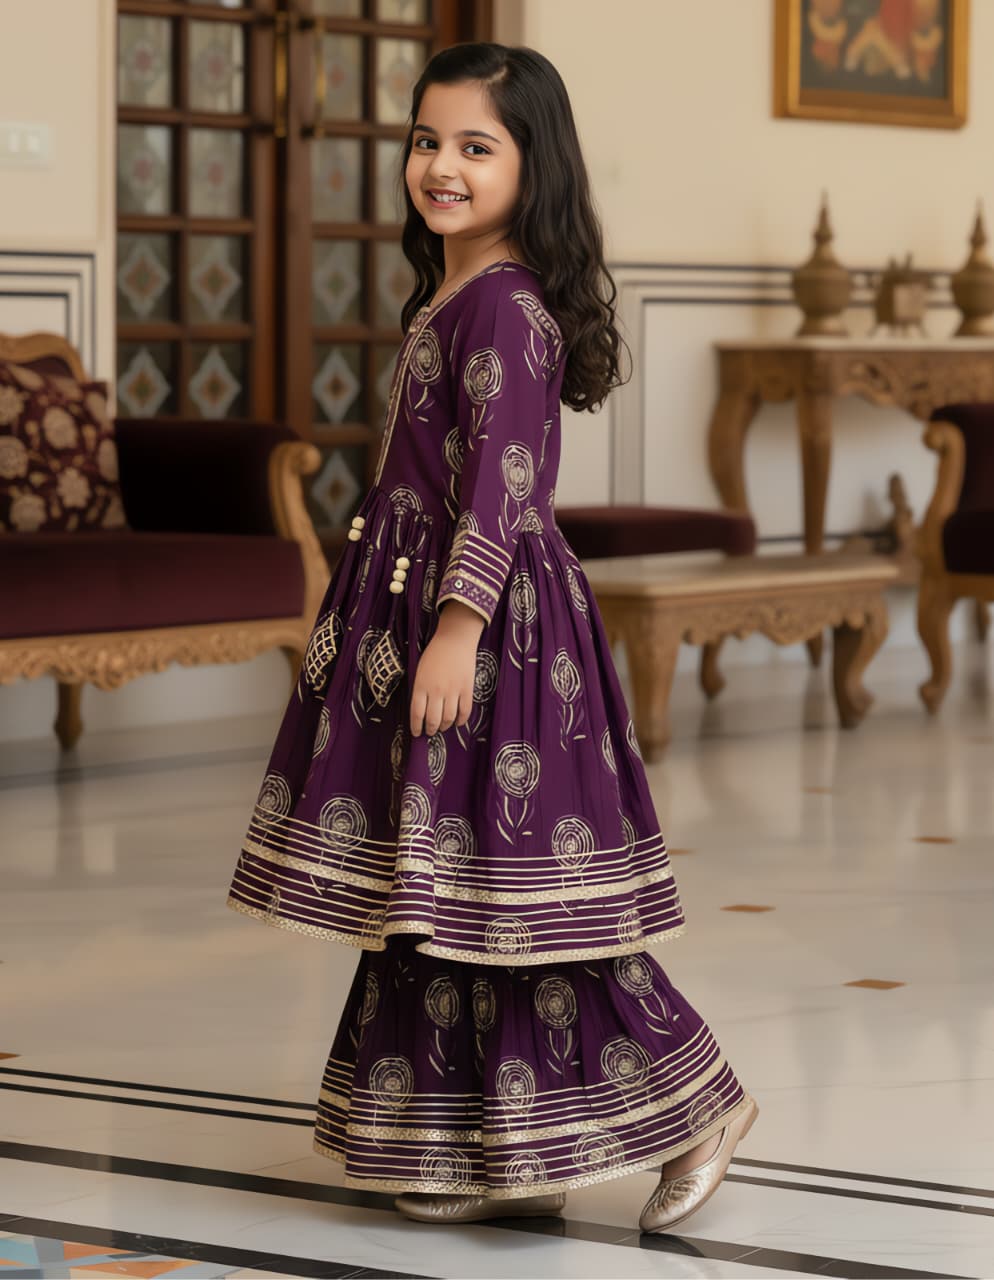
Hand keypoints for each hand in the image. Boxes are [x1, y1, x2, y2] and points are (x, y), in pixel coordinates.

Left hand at [410, 601, 485, 736]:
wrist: (455, 639)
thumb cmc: (434, 653)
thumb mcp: (420, 671)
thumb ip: (419, 690)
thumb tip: (421, 710)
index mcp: (421, 685)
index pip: (417, 713)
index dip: (416, 727)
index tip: (416, 733)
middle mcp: (436, 690)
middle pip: (433, 719)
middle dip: (431, 729)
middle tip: (430, 731)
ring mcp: (453, 690)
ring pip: (449, 718)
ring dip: (445, 726)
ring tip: (442, 727)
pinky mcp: (467, 689)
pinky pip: (465, 711)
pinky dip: (461, 720)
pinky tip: (457, 722)